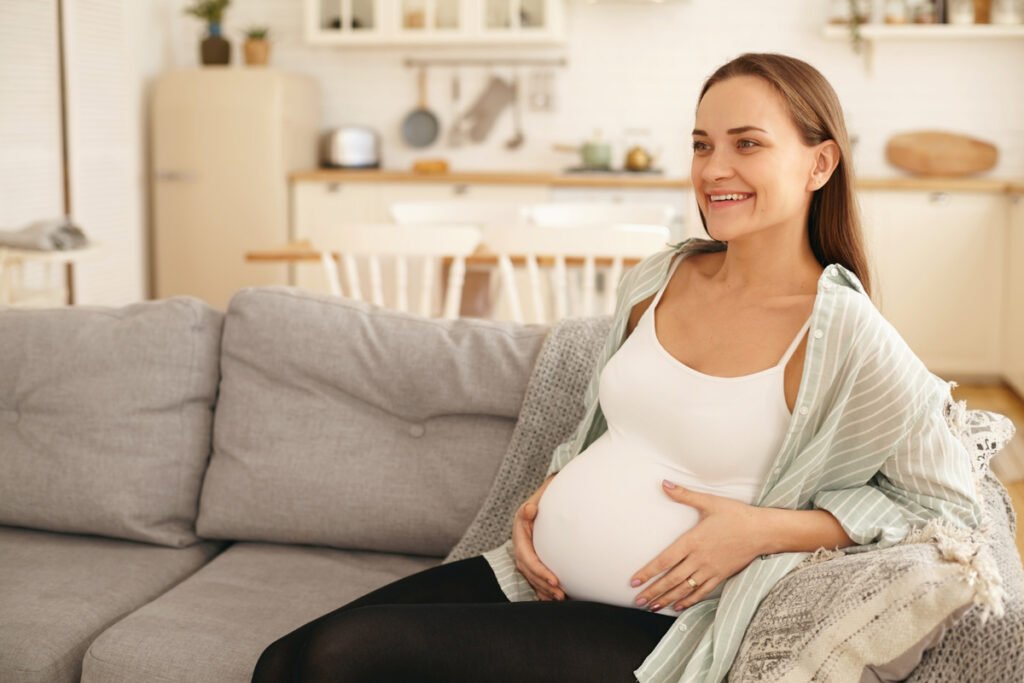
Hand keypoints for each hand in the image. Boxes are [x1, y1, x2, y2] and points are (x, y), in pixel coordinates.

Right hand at [512, 474, 566, 601]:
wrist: (539, 505)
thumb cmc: (542, 502)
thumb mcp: (536, 500)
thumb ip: (531, 507)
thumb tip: (530, 509)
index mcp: (520, 536)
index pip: (529, 559)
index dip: (540, 572)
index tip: (555, 580)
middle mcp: (520, 549)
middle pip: (530, 573)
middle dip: (544, 586)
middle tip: (561, 594)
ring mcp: (525, 557)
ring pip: (532, 579)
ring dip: (544, 591)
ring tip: (561, 598)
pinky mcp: (532, 562)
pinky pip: (535, 580)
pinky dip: (543, 591)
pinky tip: (553, 599)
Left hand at [630, 480, 763, 612]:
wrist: (763, 531)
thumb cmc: (736, 515)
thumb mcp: (709, 502)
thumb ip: (684, 495)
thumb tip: (664, 484)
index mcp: (692, 540)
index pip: (665, 560)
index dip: (648, 572)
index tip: (634, 581)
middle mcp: (699, 558)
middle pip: (671, 579)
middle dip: (653, 591)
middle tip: (639, 601)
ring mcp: (710, 569)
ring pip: (684, 588)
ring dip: (667, 598)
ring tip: (653, 607)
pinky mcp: (721, 576)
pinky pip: (702, 592)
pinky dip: (689, 600)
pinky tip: (679, 606)